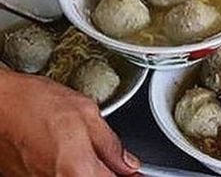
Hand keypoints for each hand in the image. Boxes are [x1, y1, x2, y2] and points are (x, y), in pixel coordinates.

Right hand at [0, 71, 140, 176]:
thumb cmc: (34, 104)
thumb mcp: (85, 112)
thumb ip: (110, 142)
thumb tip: (128, 162)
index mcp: (78, 169)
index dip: (128, 176)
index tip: (134, 172)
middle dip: (106, 172)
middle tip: (114, 162)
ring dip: (87, 170)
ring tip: (81, 151)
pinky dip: (68, 170)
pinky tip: (66, 154)